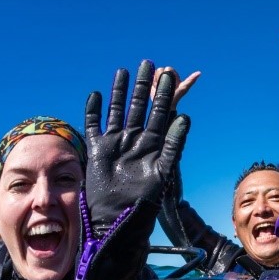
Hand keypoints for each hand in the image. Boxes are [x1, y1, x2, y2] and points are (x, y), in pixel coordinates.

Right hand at [84, 60, 190, 219]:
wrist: (117, 215)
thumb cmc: (144, 199)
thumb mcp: (163, 171)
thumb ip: (174, 145)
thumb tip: (184, 117)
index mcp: (153, 144)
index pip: (160, 113)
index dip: (164, 95)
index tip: (168, 75)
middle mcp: (135, 140)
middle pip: (139, 107)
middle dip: (144, 86)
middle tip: (148, 64)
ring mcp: (116, 142)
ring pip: (118, 111)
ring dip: (120, 91)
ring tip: (123, 71)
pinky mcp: (98, 148)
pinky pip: (94, 124)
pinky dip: (94, 109)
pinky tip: (96, 94)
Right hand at [151, 66, 200, 109]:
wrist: (165, 104)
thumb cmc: (176, 96)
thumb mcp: (184, 88)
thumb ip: (190, 80)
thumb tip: (199, 73)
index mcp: (173, 74)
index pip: (168, 69)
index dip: (169, 74)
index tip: (171, 82)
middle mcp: (165, 74)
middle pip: (160, 69)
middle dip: (161, 77)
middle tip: (164, 85)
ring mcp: (158, 77)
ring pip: (154, 73)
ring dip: (156, 80)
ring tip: (159, 87)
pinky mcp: (151, 80)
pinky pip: (149, 76)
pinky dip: (151, 81)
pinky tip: (154, 87)